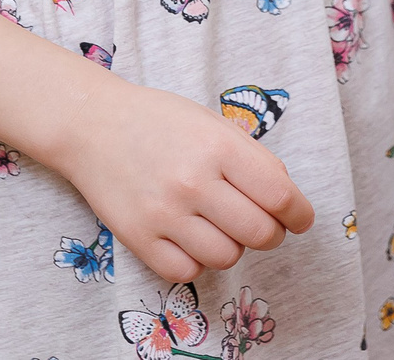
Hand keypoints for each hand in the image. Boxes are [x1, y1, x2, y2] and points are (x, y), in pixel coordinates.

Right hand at [52, 78, 312, 280]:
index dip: (300, 214)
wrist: (93, 125)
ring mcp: (164, 213)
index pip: (280, 196)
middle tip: (262, 224)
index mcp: (218, 147)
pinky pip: (188, 272)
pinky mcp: (138, 238)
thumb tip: (284, 200)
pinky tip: (191, 238)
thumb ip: (249, 159)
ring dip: (233, 246)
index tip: (300, 219)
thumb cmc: (159, 121)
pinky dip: (198, 260)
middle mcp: (193, 182)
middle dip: (272, 233)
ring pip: (228, 257)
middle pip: (261, 233)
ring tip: (220, 225)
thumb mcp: (211, 124)